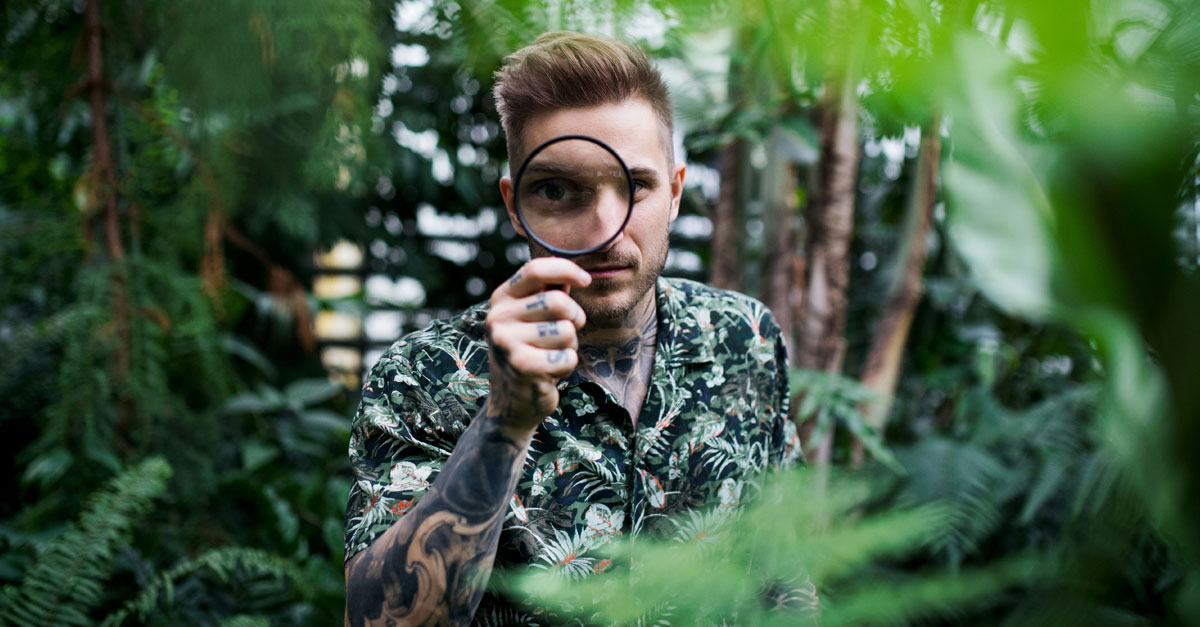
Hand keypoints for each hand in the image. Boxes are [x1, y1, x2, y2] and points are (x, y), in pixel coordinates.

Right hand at [485, 258, 589, 438]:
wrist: (511, 403)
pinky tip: (550, 372)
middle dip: (574, 318)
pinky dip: (567, 366)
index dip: (567, 269)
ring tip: (552, 355)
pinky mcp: (521, 366)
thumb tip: (576, 272)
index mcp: (501, 299)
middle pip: (559, 302)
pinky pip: (567, 357)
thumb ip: (549, 292)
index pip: (535, 269)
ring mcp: (506, 342)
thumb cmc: (530, 352)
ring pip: (566, 331)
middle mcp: (498, 317)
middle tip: (566, 334)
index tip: (586, 280)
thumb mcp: (533, 318)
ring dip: (569, 346)